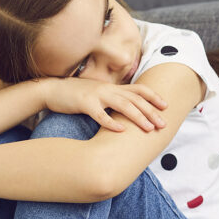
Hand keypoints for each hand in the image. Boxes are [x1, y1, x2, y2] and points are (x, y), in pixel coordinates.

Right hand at [41, 78, 167, 131]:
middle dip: (151, 112)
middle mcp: (108, 89)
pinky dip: (111, 122)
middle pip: (135, 99)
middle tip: (163, 124)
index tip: (166, 106)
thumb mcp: (98, 94)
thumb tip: (126, 111)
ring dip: (137, 117)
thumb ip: (112, 100)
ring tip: (148, 128)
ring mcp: (97, 95)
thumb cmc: (76, 95)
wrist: (53, 90)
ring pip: (122, 105)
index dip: (153, 97)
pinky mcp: (84, 103)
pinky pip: (100, 114)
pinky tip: (121, 130)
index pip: (138, 90)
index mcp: (112, 87)